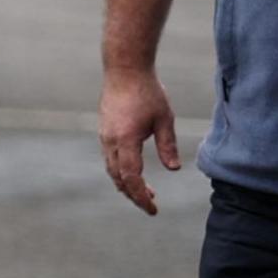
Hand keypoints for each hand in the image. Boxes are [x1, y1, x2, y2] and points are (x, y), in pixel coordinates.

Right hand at [99, 67, 180, 214]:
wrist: (124, 68)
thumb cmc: (147, 91)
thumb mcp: (164, 119)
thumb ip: (167, 145)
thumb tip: (173, 169)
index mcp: (126, 140)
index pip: (131, 178)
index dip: (141, 197)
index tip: (153, 209)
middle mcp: (110, 141)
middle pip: (118, 178)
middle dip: (133, 194)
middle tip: (151, 203)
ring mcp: (104, 135)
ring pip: (111, 169)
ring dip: (126, 183)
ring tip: (144, 190)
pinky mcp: (104, 130)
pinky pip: (109, 157)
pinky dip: (120, 170)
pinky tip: (133, 169)